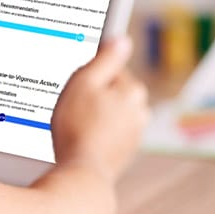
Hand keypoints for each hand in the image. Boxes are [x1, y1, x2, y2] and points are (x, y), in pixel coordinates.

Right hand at [49, 37, 147, 176]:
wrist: (82, 173)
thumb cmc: (77, 127)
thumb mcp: (84, 82)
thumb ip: (105, 59)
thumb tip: (122, 40)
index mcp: (133, 90)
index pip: (112, 69)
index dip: (90, 76)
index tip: (78, 86)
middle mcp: (140, 111)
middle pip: (113, 92)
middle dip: (95, 97)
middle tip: (74, 108)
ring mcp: (134, 134)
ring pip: (111, 114)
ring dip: (96, 116)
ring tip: (76, 127)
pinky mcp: (125, 152)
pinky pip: (109, 134)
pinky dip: (97, 135)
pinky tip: (82, 141)